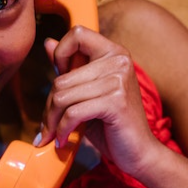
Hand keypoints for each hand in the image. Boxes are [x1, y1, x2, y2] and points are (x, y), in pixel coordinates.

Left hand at [37, 26, 161, 177]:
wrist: (139, 154)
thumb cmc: (112, 125)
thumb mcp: (87, 93)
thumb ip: (70, 68)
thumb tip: (47, 42)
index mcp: (114, 52)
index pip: (77, 33)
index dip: (61, 54)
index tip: (61, 80)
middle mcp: (119, 60)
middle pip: (61, 77)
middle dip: (49, 106)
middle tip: (48, 126)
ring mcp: (119, 80)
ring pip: (62, 96)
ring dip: (52, 121)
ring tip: (54, 134)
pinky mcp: (115, 102)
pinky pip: (73, 112)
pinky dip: (63, 129)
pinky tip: (64, 140)